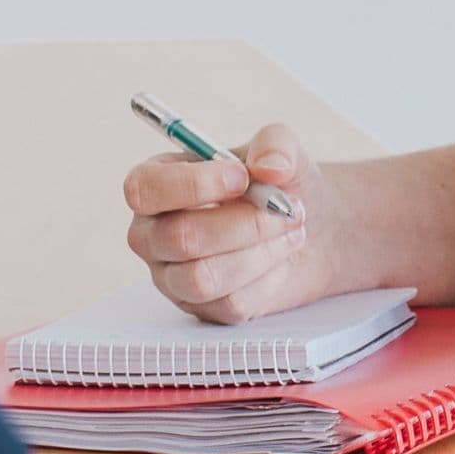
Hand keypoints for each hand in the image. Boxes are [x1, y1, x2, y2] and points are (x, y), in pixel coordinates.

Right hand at [123, 124, 334, 321]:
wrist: (310, 228)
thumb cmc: (278, 184)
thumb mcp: (281, 150)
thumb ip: (276, 144)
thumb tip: (270, 167)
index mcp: (156, 185)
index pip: (144, 189)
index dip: (192, 185)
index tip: (243, 177)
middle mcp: (153, 234)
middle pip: (178, 238)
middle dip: (244, 224)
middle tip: (286, 209)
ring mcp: (173, 277)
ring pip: (202, 278)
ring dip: (260, 253)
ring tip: (291, 231)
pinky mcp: (203, 309)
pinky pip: (230, 304)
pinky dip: (268, 278)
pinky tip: (282, 258)